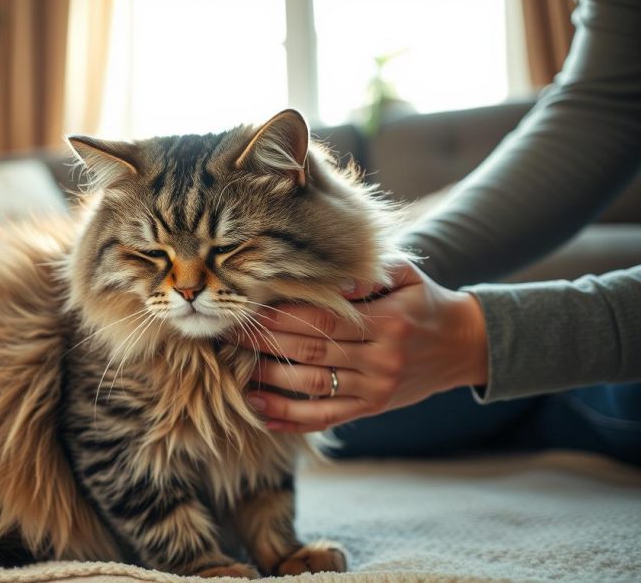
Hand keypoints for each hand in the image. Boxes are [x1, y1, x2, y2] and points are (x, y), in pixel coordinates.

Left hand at [238, 260, 487, 432]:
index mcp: (388, 320)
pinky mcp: (372, 408)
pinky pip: (325, 417)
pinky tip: (259, 412)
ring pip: (311, 386)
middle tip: (227, 336)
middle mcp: (381, 358)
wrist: (463, 345)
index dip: (281, 316)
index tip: (248, 309)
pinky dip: (290, 419)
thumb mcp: (406, 275)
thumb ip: (369, 273)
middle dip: (263, 344)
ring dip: (268, 381)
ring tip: (234, 371)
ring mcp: (376, 388)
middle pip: (310, 351)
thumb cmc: (424, 302)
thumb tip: (332, 279)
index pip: (322, 318)